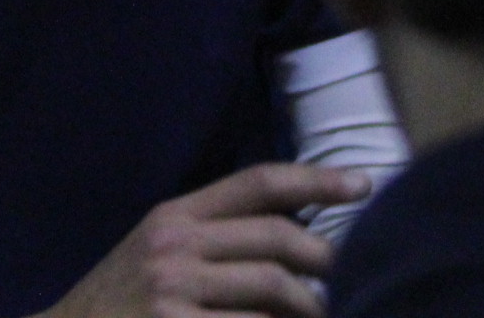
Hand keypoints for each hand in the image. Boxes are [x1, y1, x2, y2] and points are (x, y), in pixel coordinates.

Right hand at [33, 161, 371, 317]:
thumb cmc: (120, 304)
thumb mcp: (154, 251)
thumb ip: (211, 235)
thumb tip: (294, 234)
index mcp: (174, 216)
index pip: (257, 183)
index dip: (315, 180)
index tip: (363, 184)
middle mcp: (175, 247)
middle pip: (279, 239)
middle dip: (330, 262)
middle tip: (357, 280)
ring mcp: (176, 293)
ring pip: (277, 291)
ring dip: (315, 310)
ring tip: (330, 316)